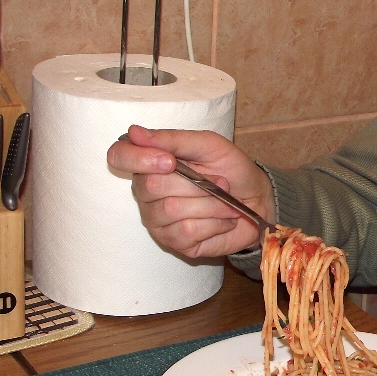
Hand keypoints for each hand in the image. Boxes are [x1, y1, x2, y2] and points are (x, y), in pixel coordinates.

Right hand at [106, 125, 274, 256]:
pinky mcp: (174, 242)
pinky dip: (215, 222)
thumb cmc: (232, 170)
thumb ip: (174, 139)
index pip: (119, 156)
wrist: (257, 199)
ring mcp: (157, 219)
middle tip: (219, 182)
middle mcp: (146, 192)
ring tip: (226, 201)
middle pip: (151, 186)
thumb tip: (135, 133)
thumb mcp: (209, 145)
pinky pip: (187, 231)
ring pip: (171, 210)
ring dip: (211, 204)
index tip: (170, 161)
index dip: (139, 159)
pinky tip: (223, 219)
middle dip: (196, 184)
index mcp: (149, 161)